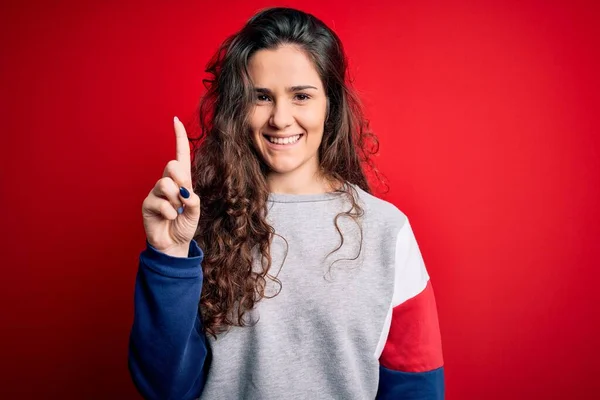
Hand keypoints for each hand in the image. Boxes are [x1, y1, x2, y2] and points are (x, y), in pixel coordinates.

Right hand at [141, 117, 200, 256]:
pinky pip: (161, 203)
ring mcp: (156, 193)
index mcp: (182, 181)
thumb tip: (184, 191)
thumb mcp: (195, 211)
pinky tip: (168, 218)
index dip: (178, 138)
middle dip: (180, 178)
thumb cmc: (185, 226)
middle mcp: (167, 183)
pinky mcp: (148, 204)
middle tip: (184, 195)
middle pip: (171, 165)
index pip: (180, 155)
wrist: (174, 244)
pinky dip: (170, 213)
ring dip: (175, 199)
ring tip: (176, 211)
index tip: (175, 120)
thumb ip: (193, 199)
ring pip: (165, 183)